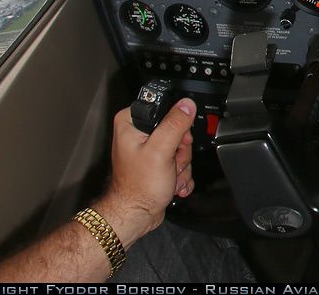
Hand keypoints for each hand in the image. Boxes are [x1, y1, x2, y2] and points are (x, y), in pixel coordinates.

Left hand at [94, 99, 195, 247]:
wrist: (136, 215)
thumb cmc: (138, 188)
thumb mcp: (160, 150)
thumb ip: (175, 124)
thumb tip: (187, 104)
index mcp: (131, 122)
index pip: (164, 107)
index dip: (176, 123)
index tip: (175, 140)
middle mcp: (139, 133)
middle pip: (177, 129)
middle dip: (181, 150)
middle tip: (171, 161)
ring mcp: (150, 149)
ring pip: (181, 147)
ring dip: (182, 165)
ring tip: (170, 176)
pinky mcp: (158, 162)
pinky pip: (180, 160)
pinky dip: (180, 173)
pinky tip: (172, 183)